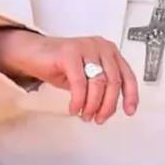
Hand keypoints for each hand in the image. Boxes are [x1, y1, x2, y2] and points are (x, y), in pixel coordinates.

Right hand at [0, 28, 137, 123]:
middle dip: (108, 105)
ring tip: (85, 115)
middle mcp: (101, 46)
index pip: (127, 74)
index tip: (129, 110)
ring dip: (93, 105)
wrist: (33, 53)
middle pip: (113, 82)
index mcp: (109, 51)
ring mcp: (86, 47)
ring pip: (99, 83)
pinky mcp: (70, 52)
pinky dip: (78, 100)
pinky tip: (74, 108)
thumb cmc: (61, 64)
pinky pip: (80, 83)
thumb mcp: (87, 75)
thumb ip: (101, 86)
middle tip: (99, 118)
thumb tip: (110, 108)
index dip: (131, 95)